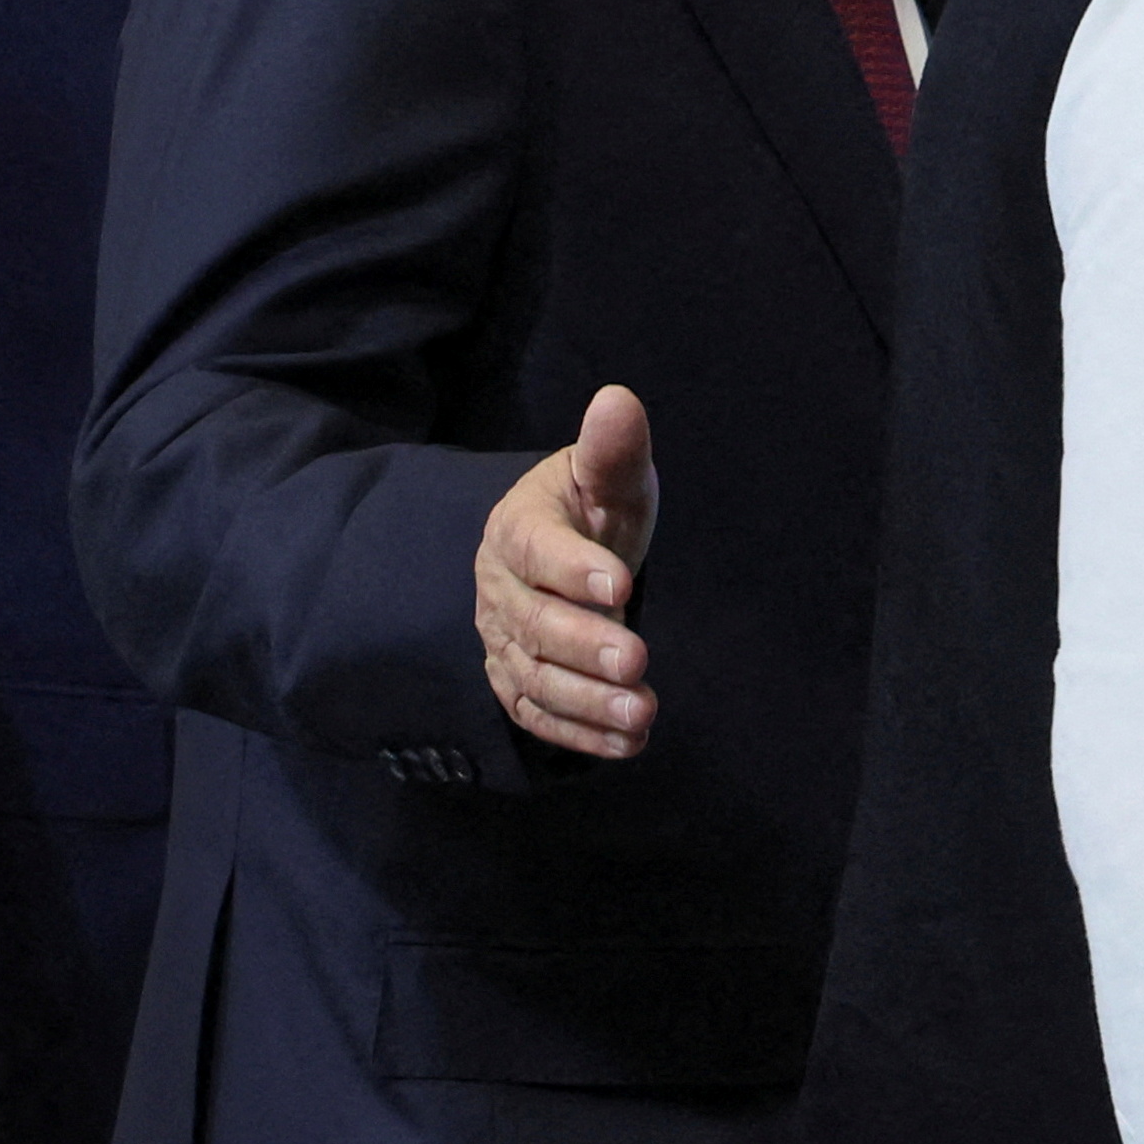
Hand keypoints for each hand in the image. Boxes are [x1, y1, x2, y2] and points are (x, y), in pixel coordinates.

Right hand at [475, 383, 660, 757]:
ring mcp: (503, 643)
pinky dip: (581, 734)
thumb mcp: (606, 477)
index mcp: (517, 529)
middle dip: (584, 646)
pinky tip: (631, 742)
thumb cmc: (588, 509)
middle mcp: (500, 590)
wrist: (558, 552)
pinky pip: (538, 715)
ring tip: (643, 713)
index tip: (620, 584)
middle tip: (637, 660)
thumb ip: (612, 451)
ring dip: (587, 702)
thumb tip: (617, 401)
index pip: (536, 549)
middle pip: (533, 624)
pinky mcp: (517, 683)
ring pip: (534, 678)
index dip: (573, 569)